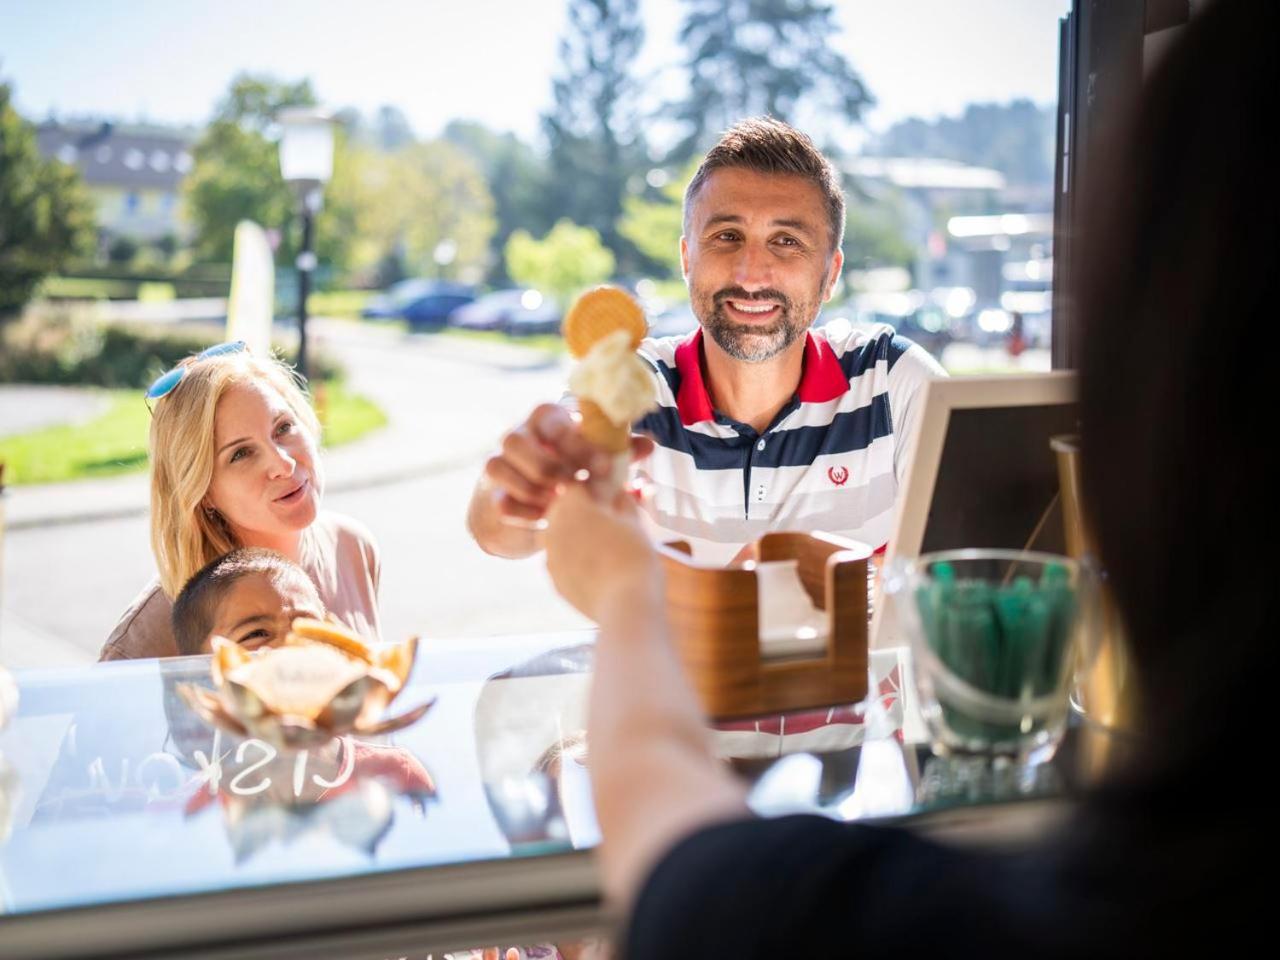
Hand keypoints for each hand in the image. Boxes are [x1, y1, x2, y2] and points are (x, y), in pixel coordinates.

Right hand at [482, 404, 652, 524]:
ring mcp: (499, 462)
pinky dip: (523, 512)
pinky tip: (544, 520)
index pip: (550, 418)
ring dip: (535, 490)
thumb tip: (649, 444)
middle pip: (516, 441)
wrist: (535, 505)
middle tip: (574, 487)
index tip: (603, 466)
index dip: (576, 442)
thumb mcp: (597, 460)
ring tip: (560, 504)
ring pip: (501, 467)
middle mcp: (518, 436)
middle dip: (549, 467)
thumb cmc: (574, 471)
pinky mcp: (492, 492)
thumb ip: (621, 451)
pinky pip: (499, 499)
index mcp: (547, 420)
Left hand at [544, 482, 662, 621]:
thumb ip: (621, 502)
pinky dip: (574, 561)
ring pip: (559, 536)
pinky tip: (597, 569)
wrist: (626, 605)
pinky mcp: (554, 580)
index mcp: (571, 505)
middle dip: (580, 512)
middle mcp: (553, 527)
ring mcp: (550, 556)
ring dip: (575, 536)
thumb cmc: (634, 558)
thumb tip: (618, 492)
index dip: (594, 490)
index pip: (576, 486)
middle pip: (562, 510)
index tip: (609, 497)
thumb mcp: (634, 522)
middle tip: (607, 521)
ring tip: (603, 546)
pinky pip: (561, 561)